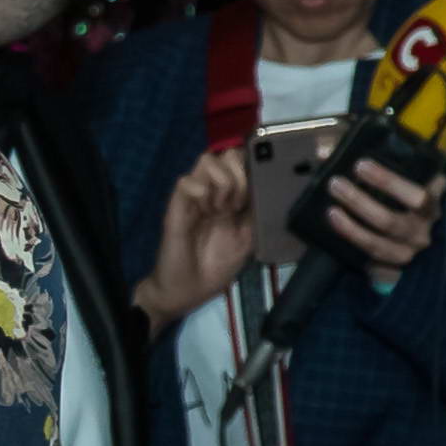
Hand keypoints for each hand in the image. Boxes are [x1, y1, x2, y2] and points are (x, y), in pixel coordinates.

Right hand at [134, 145, 252, 332]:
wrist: (187, 291)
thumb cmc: (215, 267)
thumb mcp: (247, 240)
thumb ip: (255, 214)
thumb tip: (269, 190)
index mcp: (229, 198)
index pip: (240, 163)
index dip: (250, 169)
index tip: (254, 195)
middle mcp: (212, 192)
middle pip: (225, 154)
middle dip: (238, 175)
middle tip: (237, 204)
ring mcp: (193, 197)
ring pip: (206, 160)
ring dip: (220, 181)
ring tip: (220, 208)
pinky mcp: (176, 206)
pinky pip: (185, 181)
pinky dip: (200, 191)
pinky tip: (205, 210)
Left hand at [325, 152, 445, 281]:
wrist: (409, 230)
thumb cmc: (399, 192)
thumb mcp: (392, 172)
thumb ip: (360, 156)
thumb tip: (324, 149)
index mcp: (431, 198)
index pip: (418, 193)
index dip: (388, 181)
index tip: (360, 165)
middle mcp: (424, 227)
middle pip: (392, 221)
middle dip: (360, 202)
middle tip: (335, 183)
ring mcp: (410, 250)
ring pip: (379, 244)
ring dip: (351, 228)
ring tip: (330, 210)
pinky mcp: (395, 268)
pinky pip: (371, 262)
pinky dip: (352, 245)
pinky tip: (335, 233)